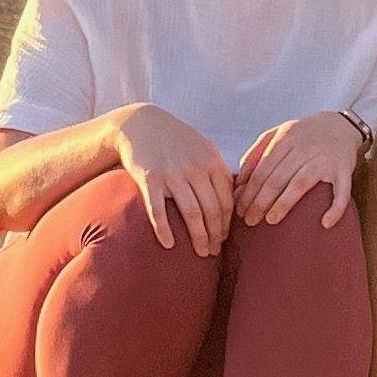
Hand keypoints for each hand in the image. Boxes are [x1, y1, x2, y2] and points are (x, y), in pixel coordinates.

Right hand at [113, 104, 236, 257]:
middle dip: (216, 235)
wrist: (139, 124)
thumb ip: (217, 170)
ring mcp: (172, 173)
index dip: (227, 223)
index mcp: (211, 161)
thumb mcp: (202, 148)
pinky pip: (158, 210)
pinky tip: (169, 245)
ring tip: (201, 253)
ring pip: (192, 213)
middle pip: (213, 210)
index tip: (224, 238)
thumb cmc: (175, 140)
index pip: (227, 200)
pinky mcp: (149, 179)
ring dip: (199, 238)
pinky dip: (164, 229)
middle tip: (214, 251)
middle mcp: (195, 167)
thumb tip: (236, 197)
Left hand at [236, 112, 360, 230]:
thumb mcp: (280, 132)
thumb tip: (240, 178)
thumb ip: (258, 150)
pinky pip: (341, 191)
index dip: (249, 191)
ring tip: (271, 220)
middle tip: (249, 220)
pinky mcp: (344, 170)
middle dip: (260, 201)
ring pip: (300, 184)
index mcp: (286, 139)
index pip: (262, 169)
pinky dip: (335, 208)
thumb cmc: (305, 134)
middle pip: (277, 178)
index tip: (239, 209)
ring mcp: (325, 160)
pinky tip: (325, 223)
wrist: (341, 124)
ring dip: (284, 204)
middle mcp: (304, 148)